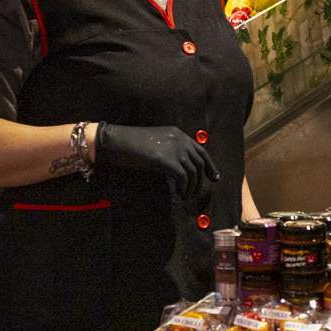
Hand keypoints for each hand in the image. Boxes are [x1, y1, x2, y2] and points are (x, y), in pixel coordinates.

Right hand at [95, 123, 212, 205]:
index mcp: (177, 133)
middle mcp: (180, 140)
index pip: (200, 150)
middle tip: (197, 193)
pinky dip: (184, 188)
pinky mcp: (168, 160)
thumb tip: (179, 169)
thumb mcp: (155, 144)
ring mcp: (175, 149)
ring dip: (191, 187)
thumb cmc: (130, 145)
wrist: (116, 141)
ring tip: (185, 196)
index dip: (209, 165)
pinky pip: (184, 178)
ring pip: (193, 172)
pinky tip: (179, 194)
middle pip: (199, 162)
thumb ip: (169, 151)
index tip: (214, 177)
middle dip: (201, 180)